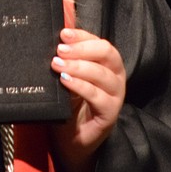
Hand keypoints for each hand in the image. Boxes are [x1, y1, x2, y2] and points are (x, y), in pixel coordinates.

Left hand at [48, 27, 125, 171]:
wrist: (72, 137)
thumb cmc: (71, 103)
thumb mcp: (68, 76)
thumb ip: (66, 59)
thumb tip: (54, 38)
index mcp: (107, 64)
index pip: (99, 42)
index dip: (82, 36)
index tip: (63, 34)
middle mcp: (115, 76)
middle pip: (107, 53)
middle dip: (82, 48)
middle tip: (60, 50)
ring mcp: (115, 95)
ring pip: (102, 73)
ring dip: (78, 66)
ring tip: (57, 65)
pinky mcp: (110, 112)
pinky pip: (97, 95)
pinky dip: (80, 86)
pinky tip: (65, 81)